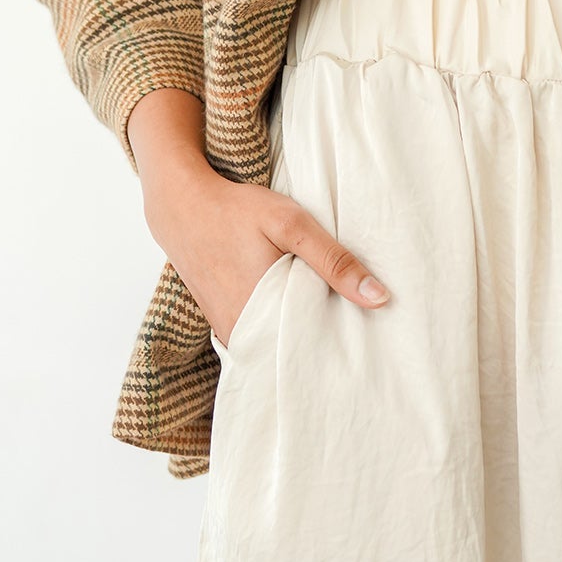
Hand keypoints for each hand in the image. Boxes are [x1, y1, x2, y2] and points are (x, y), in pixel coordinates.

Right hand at [144, 161, 390, 348]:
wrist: (182, 207)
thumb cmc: (237, 212)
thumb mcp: (291, 223)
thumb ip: (334, 260)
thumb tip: (379, 298)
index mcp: (263, 315)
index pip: (312, 353)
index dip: (340, 352)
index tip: (367, 348)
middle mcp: (243, 333)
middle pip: (294, 354)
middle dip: (323, 348)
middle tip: (357, 340)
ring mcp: (228, 331)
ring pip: (275, 348)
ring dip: (300, 339)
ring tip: (332, 326)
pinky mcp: (221, 323)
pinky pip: (257, 339)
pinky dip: (277, 331)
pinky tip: (296, 313)